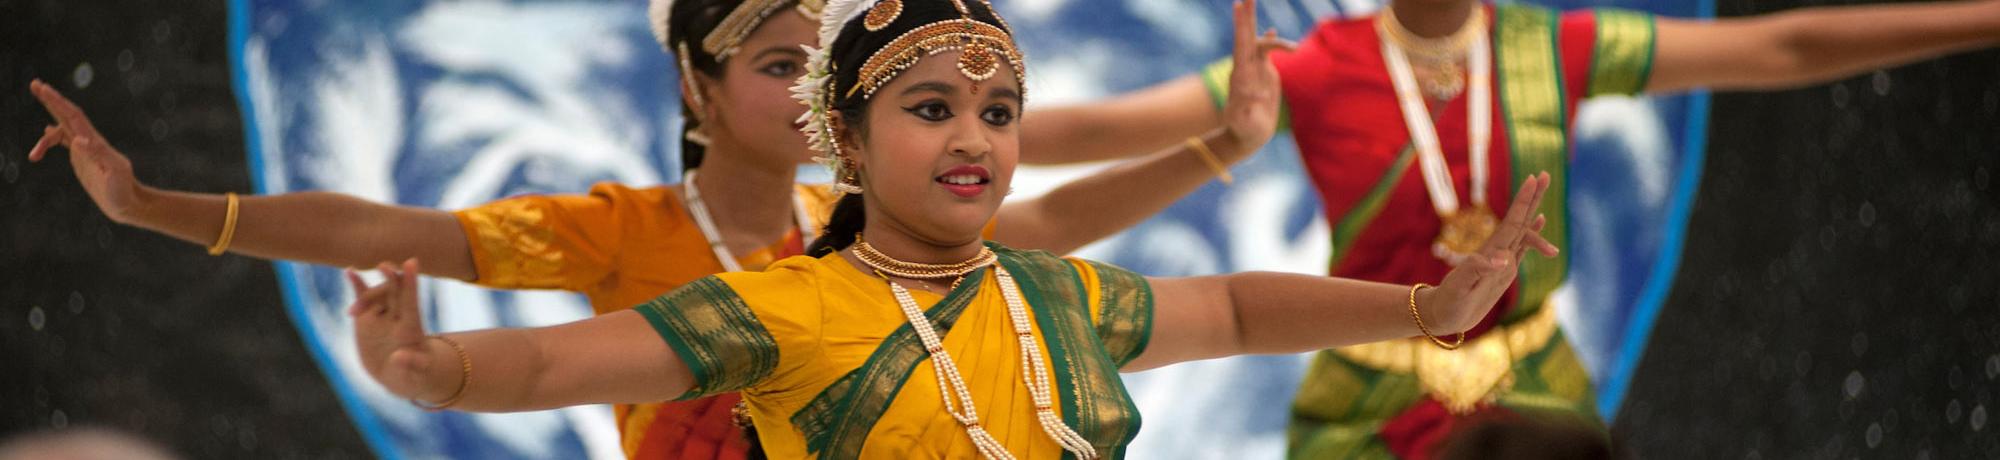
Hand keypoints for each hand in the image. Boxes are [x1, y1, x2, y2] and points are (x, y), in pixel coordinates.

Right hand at [28, 80, 146, 222]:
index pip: (73, 116)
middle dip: (51, 101)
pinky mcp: (82, 159)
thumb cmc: (122, 190)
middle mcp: (89, 141)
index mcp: (94, 142)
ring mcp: (85, 149)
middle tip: (34, 84)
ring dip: (44, 137)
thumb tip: (77, 139)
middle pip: (66, 115)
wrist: (128, 203)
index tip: (43, 88)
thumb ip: (97, 155)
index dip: (57, 102)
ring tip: (33, 157)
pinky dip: (51, 139)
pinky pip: (64, 142)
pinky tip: (44, 135)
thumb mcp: (113, 172)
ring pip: (62, 130)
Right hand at [346, 258, 447, 400]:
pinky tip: (350, 271)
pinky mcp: (367, 317)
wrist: (401, 374)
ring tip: (353, 312)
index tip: (412, 262)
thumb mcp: (417, 373)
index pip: (412, 301)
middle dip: (389, 278)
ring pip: (377, 292)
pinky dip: (356, 283)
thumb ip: (411, 364)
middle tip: (377, 277)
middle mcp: (398, 315)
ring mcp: (382, 314)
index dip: (411, 282)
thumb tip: (398, 357)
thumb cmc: (416, 374)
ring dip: (366, 292)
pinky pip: (362, 296)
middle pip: (394, 290)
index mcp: (412, 327)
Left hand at [1221, 0, 1296, 153]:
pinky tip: (1273, 31)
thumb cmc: (1245, 131)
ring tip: (1295, 49)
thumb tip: (1253, 96)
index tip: (1238, 8)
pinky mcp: (1263, 74)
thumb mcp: (1244, 123)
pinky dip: (1272, 41)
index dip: (1241, 28)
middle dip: (1246, 16)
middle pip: (1245, 37)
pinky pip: (1266, 52)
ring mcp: (1254, 70)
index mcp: (1240, 76)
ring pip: (1258, 43)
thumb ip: (1245, 110)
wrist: (1248, 135)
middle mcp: (1245, 68)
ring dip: (1274, 39)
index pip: (1240, 46)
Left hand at [1423, 172, 1559, 332]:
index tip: (1532, 179)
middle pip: (1519, 219)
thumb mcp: (1459, 288)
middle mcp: (1497, 251)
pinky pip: (1522, 247)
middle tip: (1544, 174)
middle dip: (1532, 198)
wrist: (1441, 316)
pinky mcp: (1503, 271)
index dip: (1523, 202)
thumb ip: (1477, 270)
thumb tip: (1503, 258)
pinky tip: (1540, 221)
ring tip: (1544, 189)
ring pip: (1522, 230)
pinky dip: (1533, 233)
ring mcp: (1501, 260)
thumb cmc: (1448, 303)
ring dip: (1533, 210)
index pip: (1513, 222)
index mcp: (1491, 252)